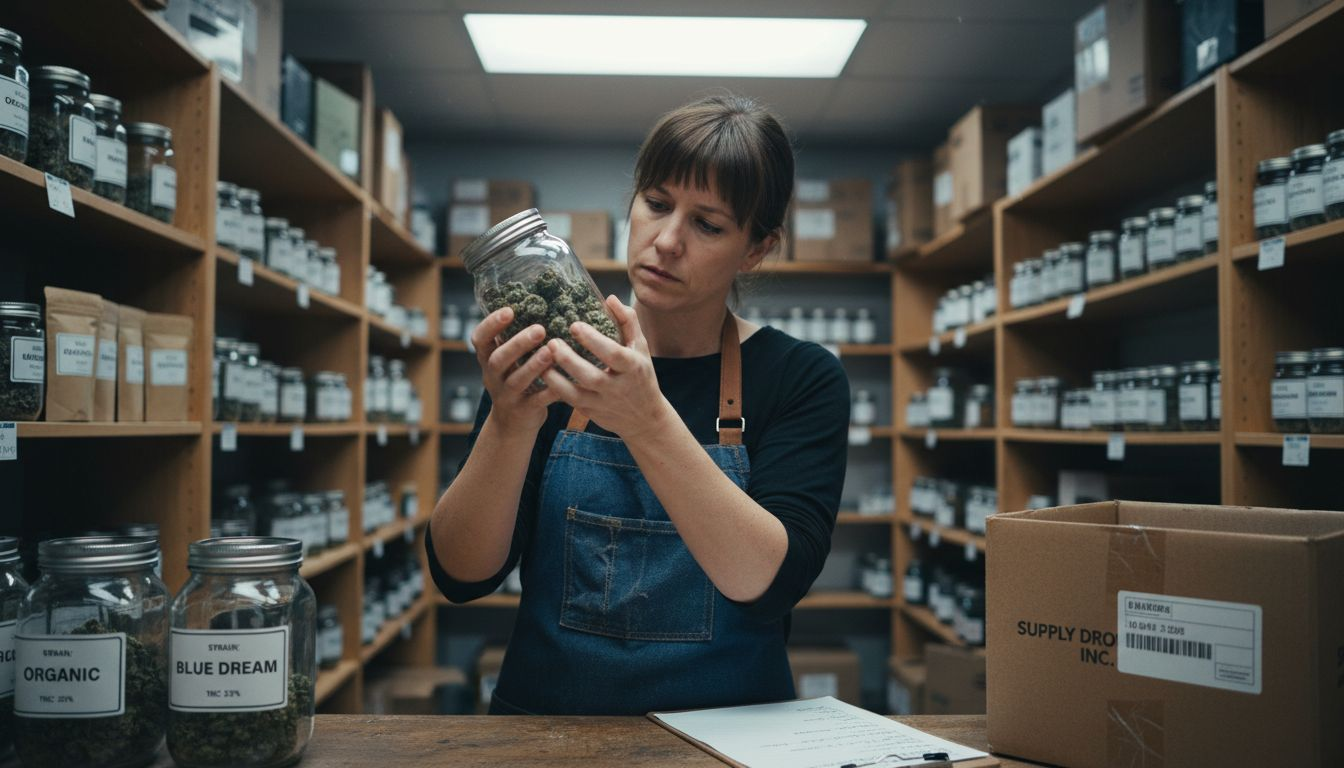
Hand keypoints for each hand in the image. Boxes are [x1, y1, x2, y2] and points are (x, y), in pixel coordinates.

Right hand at [472, 306, 560, 431]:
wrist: (512, 425)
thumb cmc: (516, 381)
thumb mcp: (508, 361)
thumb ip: (517, 338)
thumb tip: (542, 301)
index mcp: (489, 359)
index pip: (480, 339)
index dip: (491, 325)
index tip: (509, 310)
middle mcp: (494, 377)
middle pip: (498, 359)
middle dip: (517, 343)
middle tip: (539, 329)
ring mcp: (507, 395)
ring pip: (517, 380)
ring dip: (533, 365)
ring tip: (551, 352)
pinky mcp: (524, 411)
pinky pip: (537, 401)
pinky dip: (550, 391)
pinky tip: (566, 380)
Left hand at [541, 295, 673, 441]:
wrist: (645, 417)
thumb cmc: (641, 374)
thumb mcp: (640, 347)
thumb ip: (627, 321)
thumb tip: (610, 298)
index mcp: (633, 367)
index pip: (613, 354)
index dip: (594, 340)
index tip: (575, 325)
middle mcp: (618, 387)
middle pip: (592, 377)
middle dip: (569, 361)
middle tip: (552, 343)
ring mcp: (604, 403)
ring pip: (577, 394)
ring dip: (556, 379)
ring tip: (541, 362)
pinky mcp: (592, 413)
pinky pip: (570, 402)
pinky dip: (556, 390)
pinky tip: (544, 375)